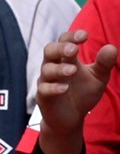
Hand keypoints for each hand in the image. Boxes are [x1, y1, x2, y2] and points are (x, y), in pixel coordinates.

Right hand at [37, 29, 117, 153]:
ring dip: (59, 69)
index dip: (72, 36)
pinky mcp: (43, 97)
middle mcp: (53, 67)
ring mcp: (46, 81)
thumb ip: (104, 63)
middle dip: (60, 48)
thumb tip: (111, 47)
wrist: (71, 118)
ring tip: (73, 70)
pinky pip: (44, 89)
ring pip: (47, 70)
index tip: (85, 36)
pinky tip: (64, 88)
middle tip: (74, 49)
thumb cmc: (82, 93)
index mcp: (66, 59)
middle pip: (49, 51)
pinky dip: (54, 88)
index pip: (64, 41)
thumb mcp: (98, 78)